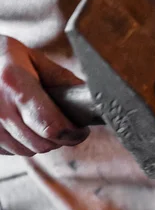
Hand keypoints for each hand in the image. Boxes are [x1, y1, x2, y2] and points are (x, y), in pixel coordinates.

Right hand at [0, 35, 88, 155]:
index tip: (80, 129)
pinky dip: (22, 144)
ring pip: (28, 151)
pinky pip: (11, 152)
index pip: (52, 126)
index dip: (73, 133)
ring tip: (42, 123)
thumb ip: (60, 78)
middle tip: (66, 127)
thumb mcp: (30, 57)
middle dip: (61, 139)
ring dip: (41, 142)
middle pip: (43, 144)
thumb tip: (87, 97)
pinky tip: (22, 126)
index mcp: (15, 85)